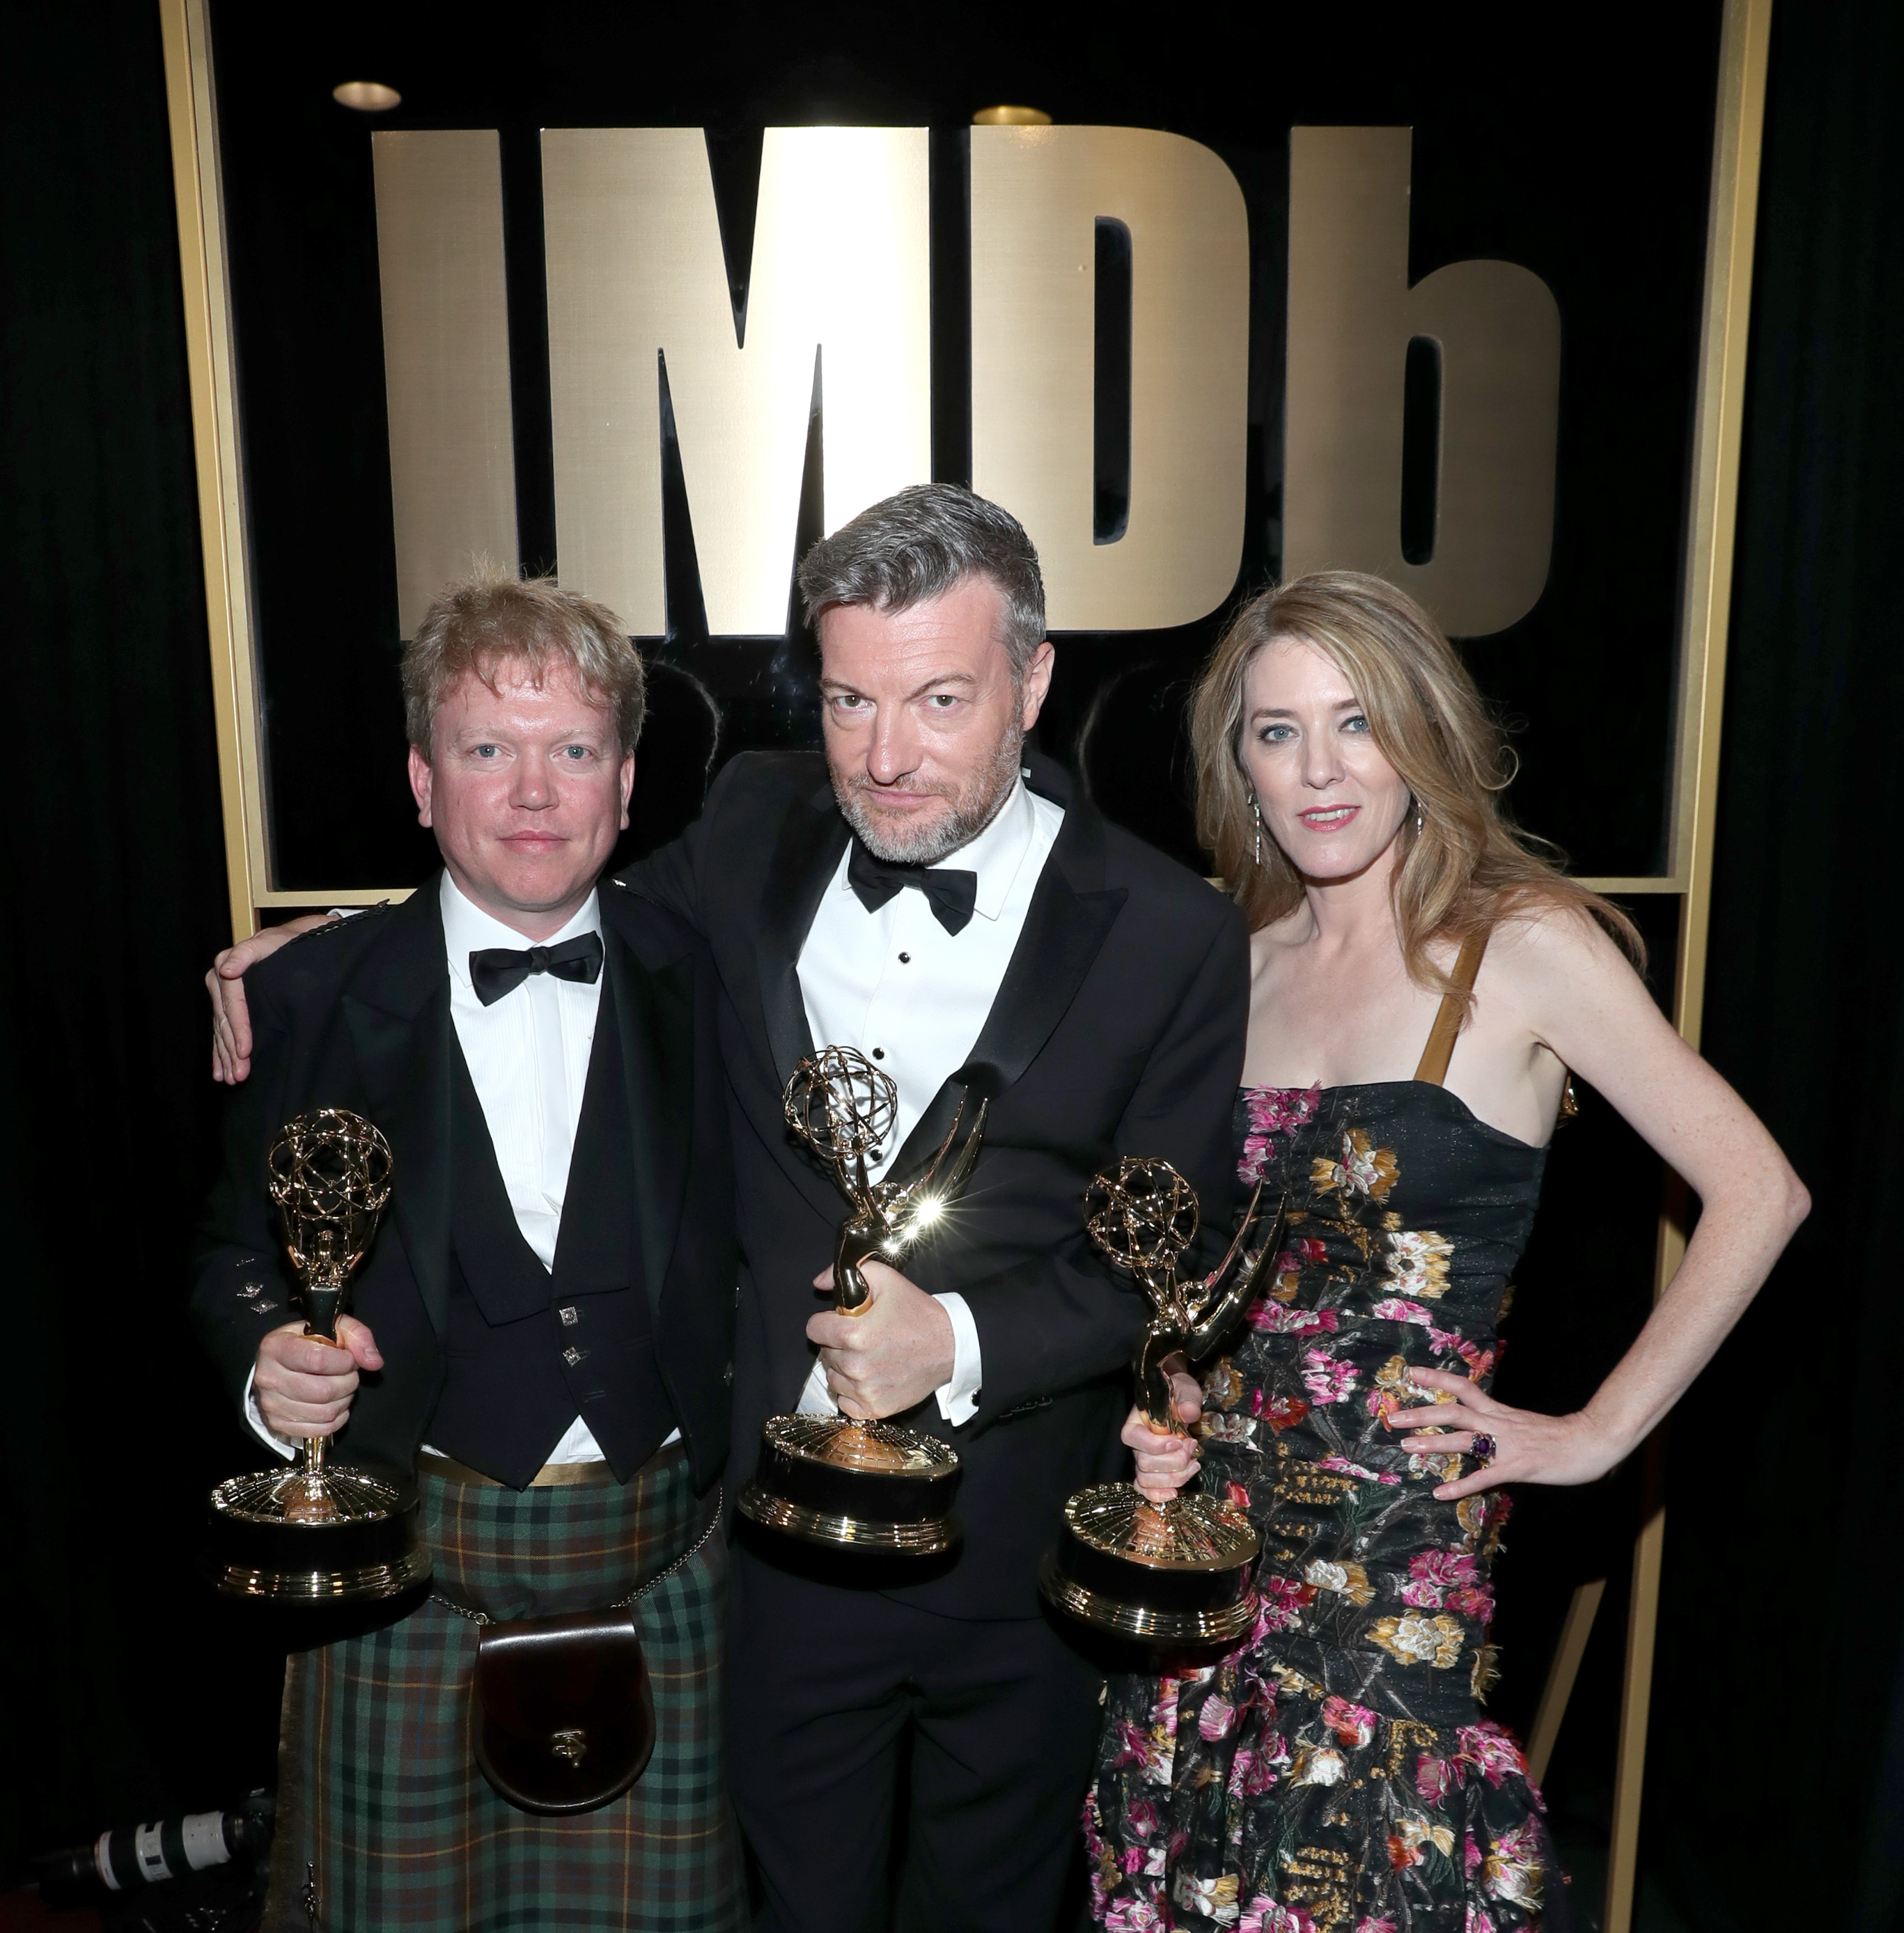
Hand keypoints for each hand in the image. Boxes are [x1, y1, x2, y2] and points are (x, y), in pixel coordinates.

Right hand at [209, 916, 328, 1082]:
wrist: (297, 937)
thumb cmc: (290, 939)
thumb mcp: (275, 940)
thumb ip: (249, 952)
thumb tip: (226, 969)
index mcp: (229, 963)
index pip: (232, 1002)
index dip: (239, 1028)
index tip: (246, 1050)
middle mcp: (221, 979)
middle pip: (225, 1021)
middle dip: (232, 1050)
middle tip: (240, 1075)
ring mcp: (224, 993)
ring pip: (222, 1029)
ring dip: (226, 1056)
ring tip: (232, 1078)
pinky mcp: (230, 1003)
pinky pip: (222, 1030)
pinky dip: (221, 1051)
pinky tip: (221, 1070)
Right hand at [254, 1315, 382, 1439]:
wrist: (277, 1366)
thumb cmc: (307, 1344)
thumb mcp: (332, 1328)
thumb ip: (358, 1336)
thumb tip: (374, 1362)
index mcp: (276, 1347)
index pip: (318, 1360)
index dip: (344, 1362)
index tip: (350, 1359)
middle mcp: (268, 1377)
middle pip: (324, 1391)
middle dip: (348, 1383)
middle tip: (349, 1375)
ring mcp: (271, 1404)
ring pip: (324, 1412)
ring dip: (344, 1401)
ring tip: (343, 1388)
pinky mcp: (278, 1424)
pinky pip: (319, 1429)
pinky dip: (336, 1419)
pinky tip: (335, 1405)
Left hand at [806, 1260, 953, 1419]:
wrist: (950, 1346)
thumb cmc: (918, 1313)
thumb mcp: (886, 1280)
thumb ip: (846, 1274)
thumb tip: (819, 1283)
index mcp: (854, 1334)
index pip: (813, 1329)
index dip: (825, 1321)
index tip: (840, 1321)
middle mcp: (856, 1365)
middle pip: (824, 1353)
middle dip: (837, 1343)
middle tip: (862, 1337)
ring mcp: (865, 1391)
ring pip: (833, 1378)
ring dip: (843, 1368)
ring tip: (867, 1357)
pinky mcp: (875, 1408)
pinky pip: (845, 1403)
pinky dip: (851, 1393)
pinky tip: (867, 1379)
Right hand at [1123, 1367, 1202, 1504]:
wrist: (1180, 1401)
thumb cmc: (1179, 1394)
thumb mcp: (1185, 1390)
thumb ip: (1187, 1400)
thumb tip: (1188, 1412)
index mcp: (1136, 1421)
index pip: (1133, 1438)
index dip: (1155, 1445)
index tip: (1179, 1441)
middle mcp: (1136, 1443)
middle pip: (1143, 1463)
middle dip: (1174, 1462)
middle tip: (1192, 1448)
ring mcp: (1142, 1459)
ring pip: (1147, 1479)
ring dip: (1174, 1478)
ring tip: (1194, 1465)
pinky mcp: (1151, 1471)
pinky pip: (1145, 1489)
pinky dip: (1158, 1495)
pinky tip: (1174, 1493)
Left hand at [1388, 1366, 1627, 1499]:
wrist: (1590, 1441)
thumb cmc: (1558, 1434)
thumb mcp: (1521, 1422)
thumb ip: (1497, 1422)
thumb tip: (1475, 1425)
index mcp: (1499, 1411)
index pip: (1463, 1387)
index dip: (1437, 1379)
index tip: (1411, 1373)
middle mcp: (1498, 1423)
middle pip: (1454, 1412)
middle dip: (1422, 1414)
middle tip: (1393, 1418)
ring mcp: (1507, 1445)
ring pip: (1463, 1441)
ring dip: (1433, 1444)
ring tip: (1406, 1447)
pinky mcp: (1517, 1468)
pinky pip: (1483, 1477)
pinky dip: (1460, 1486)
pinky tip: (1439, 1493)